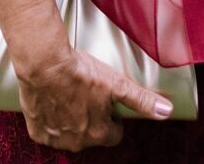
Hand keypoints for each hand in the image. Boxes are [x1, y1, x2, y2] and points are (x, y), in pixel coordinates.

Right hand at [18, 45, 171, 151]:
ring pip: (69, 134)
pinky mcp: (38, 130)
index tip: (108, 104)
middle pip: (91, 135)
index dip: (113, 118)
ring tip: (70, 95)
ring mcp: (56, 138)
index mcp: (99, 132)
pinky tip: (53, 101)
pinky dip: (50, 119)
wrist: (45, 64)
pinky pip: (47, 131)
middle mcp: (78, 141)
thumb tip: (165, 111)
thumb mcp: (116, 83)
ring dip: (71, 120)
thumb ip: (141, 100)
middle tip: (88, 95)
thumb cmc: (80, 72)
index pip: (114, 134)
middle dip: (92, 119)